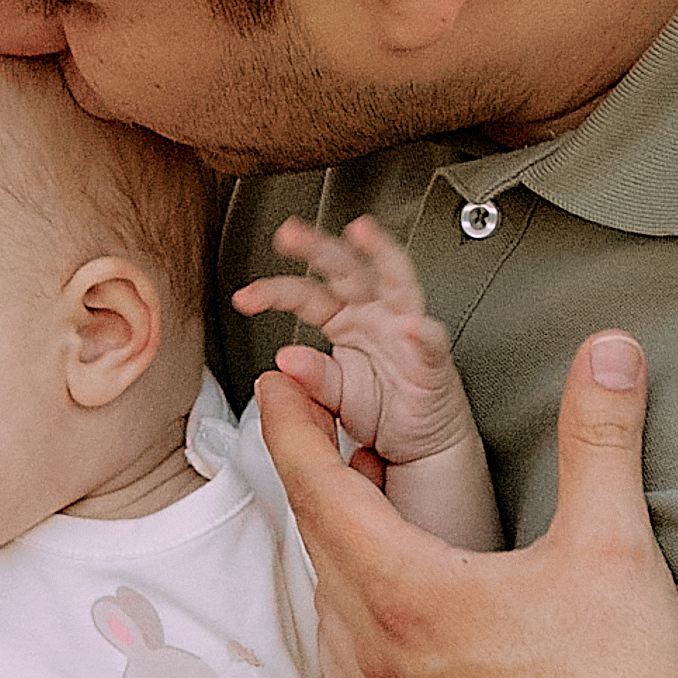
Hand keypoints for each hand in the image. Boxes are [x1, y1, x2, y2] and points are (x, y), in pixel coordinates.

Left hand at [235, 216, 477, 468]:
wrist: (419, 443)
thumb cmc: (382, 410)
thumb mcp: (335, 394)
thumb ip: (312, 376)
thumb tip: (284, 361)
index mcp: (345, 318)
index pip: (305, 294)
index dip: (275, 292)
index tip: (245, 298)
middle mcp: (375, 312)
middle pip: (345, 269)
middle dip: (317, 247)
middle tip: (288, 234)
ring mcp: (406, 329)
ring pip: (395, 280)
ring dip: (380, 254)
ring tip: (363, 233)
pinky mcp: (433, 360)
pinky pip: (429, 342)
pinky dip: (421, 334)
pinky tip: (409, 327)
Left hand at [257, 331, 677, 677]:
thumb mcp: (614, 546)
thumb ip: (601, 437)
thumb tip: (610, 348)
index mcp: (405, 591)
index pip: (318, 487)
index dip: (293, 426)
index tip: (276, 382)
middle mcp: (371, 652)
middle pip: (319, 543)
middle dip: (323, 477)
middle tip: (340, 426)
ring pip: (331, 606)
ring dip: (342, 550)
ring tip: (375, 505)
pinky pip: (347, 668)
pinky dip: (354, 619)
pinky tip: (392, 608)